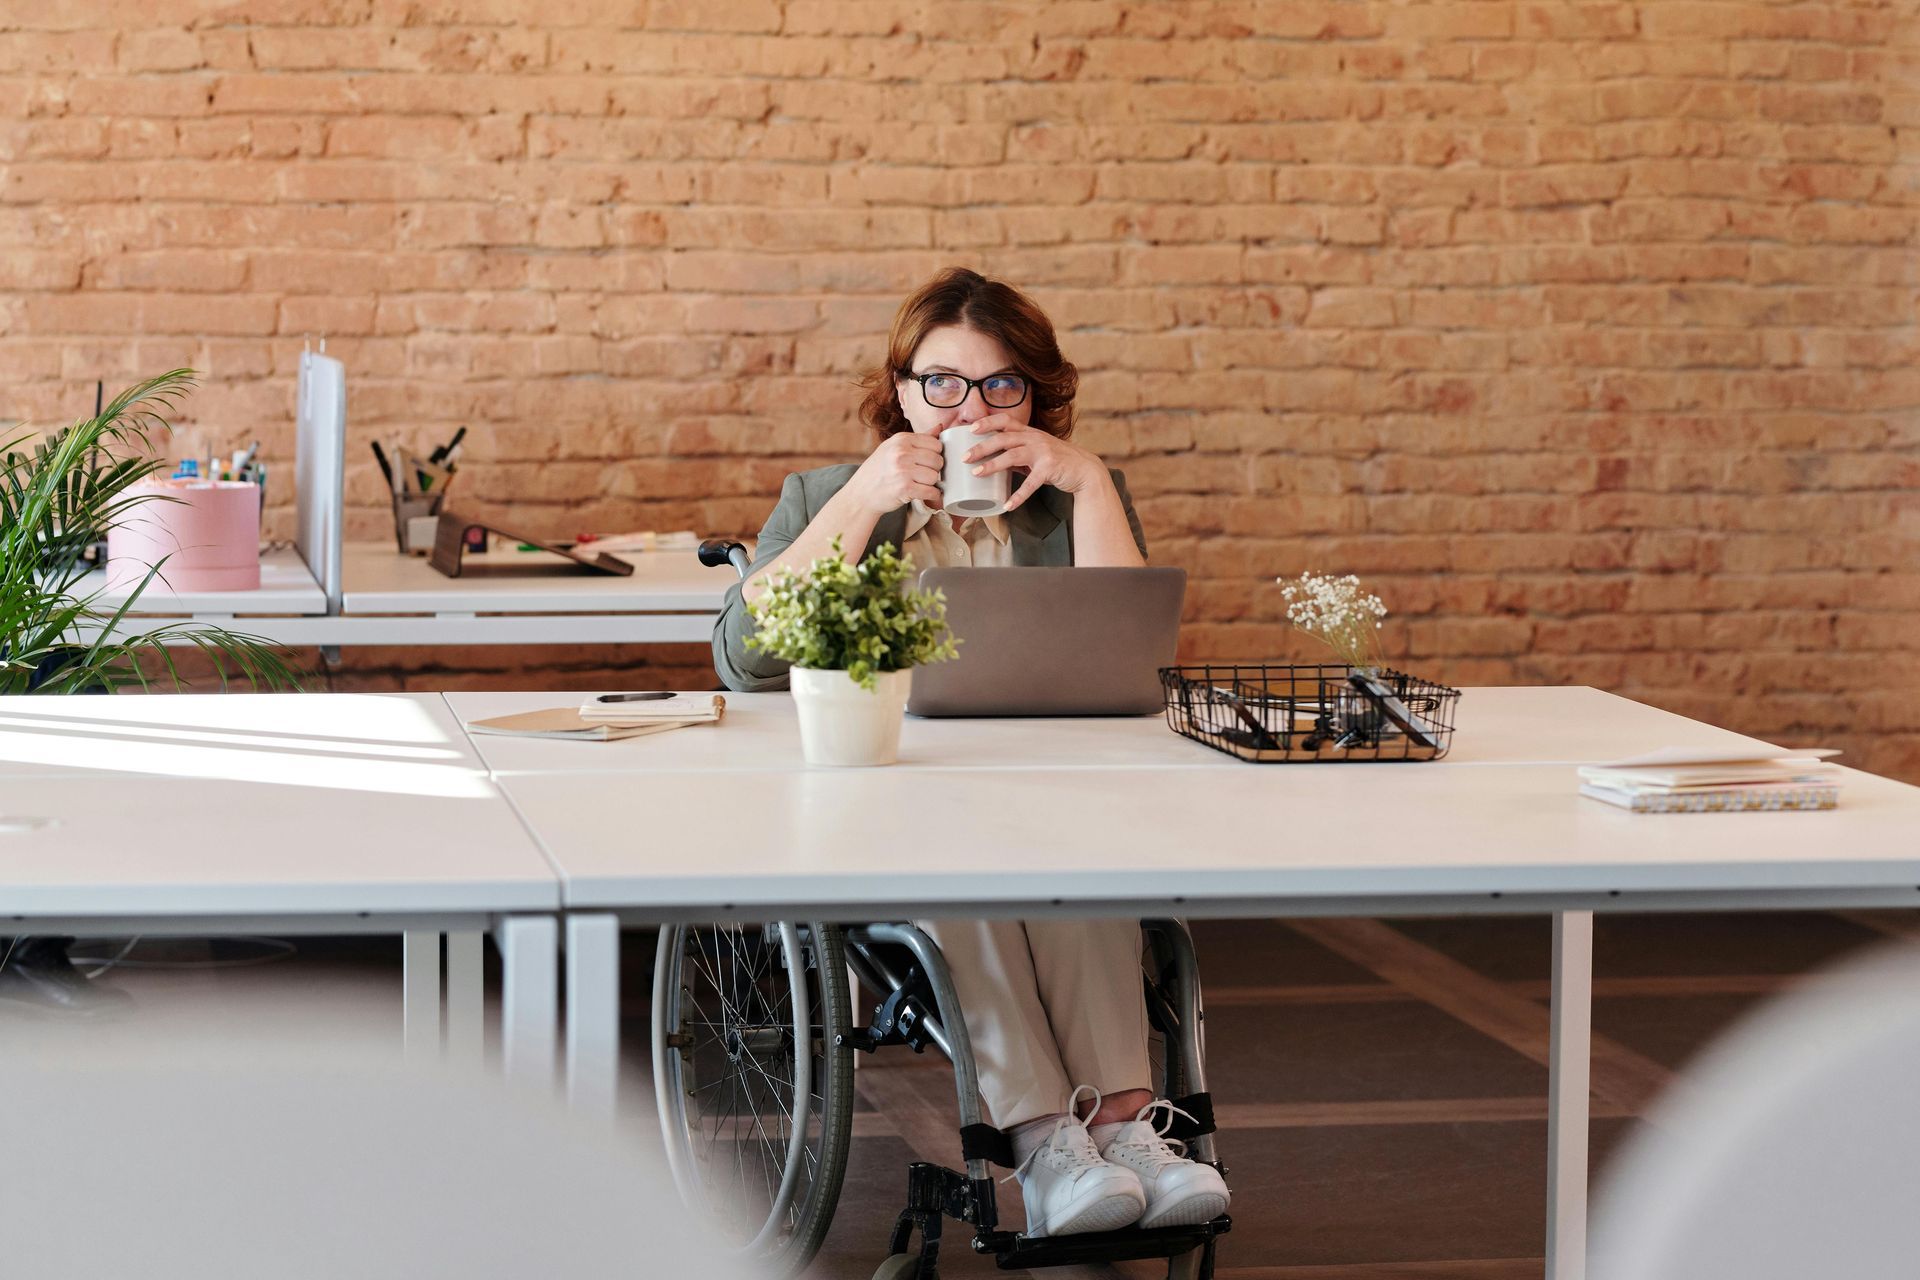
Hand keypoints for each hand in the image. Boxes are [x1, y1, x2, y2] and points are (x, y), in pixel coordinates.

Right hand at [843, 430, 945, 514]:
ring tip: (920, 484)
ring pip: (935, 477)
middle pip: (938, 460)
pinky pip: (931, 492)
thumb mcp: (894, 447)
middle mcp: (902, 452)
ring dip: (931, 484)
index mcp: (901, 439)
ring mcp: (903, 470)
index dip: (935, 454)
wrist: (861, 493)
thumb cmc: (878, 470)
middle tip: (923, 475)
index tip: (927, 462)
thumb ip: (918, 439)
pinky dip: (931, 496)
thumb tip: (940, 428)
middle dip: (934, 470)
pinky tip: (923, 494)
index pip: (936, 444)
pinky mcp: (905, 489)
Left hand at [960, 415, 1108, 513]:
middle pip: (1003, 438)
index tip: (970, 428)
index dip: (988, 422)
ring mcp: (1043, 453)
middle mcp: (1035, 438)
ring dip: (993, 465)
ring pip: (1013, 456)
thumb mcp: (1035, 451)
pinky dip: (1018, 495)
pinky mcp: (1050, 469)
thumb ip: (1016, 452)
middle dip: (982, 446)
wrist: (1084, 469)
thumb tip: (991, 459)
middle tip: (964, 457)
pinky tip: (1007, 505)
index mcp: (1029, 432)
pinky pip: (1031, 483)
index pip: (1006, 420)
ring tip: (976, 474)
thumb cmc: (1057, 460)